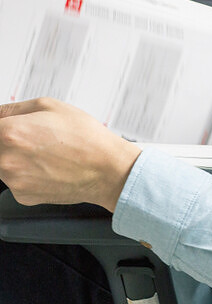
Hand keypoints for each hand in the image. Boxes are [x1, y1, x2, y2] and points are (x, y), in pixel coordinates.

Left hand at [0, 98, 141, 211]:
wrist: (109, 171)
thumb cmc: (87, 139)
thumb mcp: (50, 106)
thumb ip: (13, 108)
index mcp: (8, 133)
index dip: (3, 127)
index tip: (8, 129)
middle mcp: (6, 160)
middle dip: (9, 143)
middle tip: (33, 141)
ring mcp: (14, 181)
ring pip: (3, 166)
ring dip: (16, 159)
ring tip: (45, 155)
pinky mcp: (24, 197)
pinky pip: (16, 182)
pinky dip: (28, 176)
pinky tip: (48, 169)